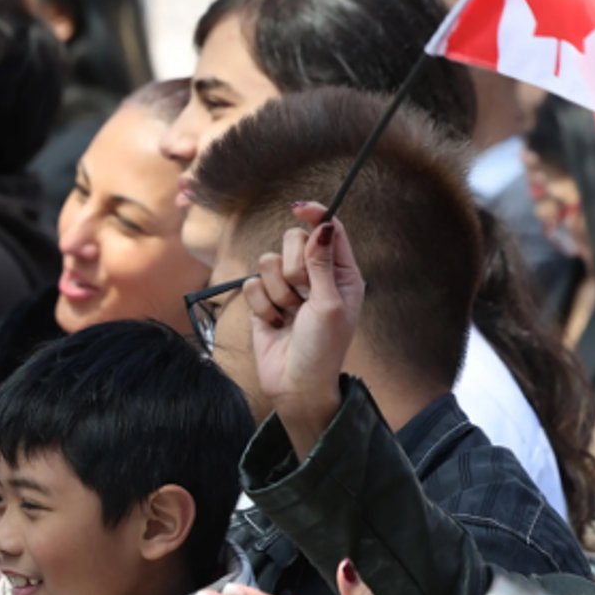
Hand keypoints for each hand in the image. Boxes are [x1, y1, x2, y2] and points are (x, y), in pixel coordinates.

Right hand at [245, 205, 362, 453]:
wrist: (295, 385)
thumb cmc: (322, 350)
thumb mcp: (330, 305)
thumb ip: (323, 263)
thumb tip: (323, 226)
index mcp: (341, 274)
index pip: (329, 230)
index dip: (315, 216)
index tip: (299, 210)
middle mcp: (315, 276)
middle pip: (293, 240)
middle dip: (292, 267)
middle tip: (302, 294)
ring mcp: (288, 288)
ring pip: (268, 261)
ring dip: (277, 292)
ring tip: (289, 315)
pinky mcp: (264, 301)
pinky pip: (252, 283)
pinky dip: (262, 305)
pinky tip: (275, 323)